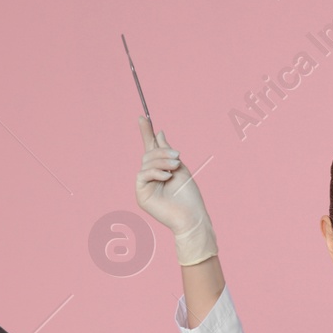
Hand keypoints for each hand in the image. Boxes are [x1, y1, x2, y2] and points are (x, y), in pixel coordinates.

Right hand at [134, 116, 217, 265]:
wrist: (191, 216)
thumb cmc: (189, 195)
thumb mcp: (179, 167)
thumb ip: (166, 152)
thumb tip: (160, 133)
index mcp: (160, 169)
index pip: (151, 148)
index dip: (146, 132)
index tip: (142, 116)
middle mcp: (150, 176)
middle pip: (148, 154)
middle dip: (162, 152)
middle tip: (178, 158)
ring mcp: (144, 186)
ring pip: (146, 163)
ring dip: (162, 162)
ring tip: (175, 168)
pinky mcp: (141, 195)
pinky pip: (142, 175)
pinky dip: (155, 172)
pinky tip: (166, 177)